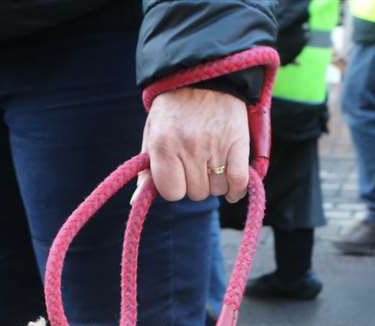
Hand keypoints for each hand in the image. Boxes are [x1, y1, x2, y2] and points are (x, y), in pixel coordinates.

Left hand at [142, 87, 249, 202]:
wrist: (204, 75)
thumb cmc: (174, 110)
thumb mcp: (153, 135)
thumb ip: (146, 170)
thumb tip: (135, 202)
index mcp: (164, 144)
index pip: (171, 193)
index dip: (175, 186)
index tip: (177, 173)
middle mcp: (189, 145)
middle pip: (196, 193)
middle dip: (195, 183)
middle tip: (195, 161)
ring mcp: (215, 144)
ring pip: (217, 190)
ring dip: (215, 183)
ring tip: (212, 161)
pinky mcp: (238, 141)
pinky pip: (239, 181)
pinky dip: (236, 189)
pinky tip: (231, 187)